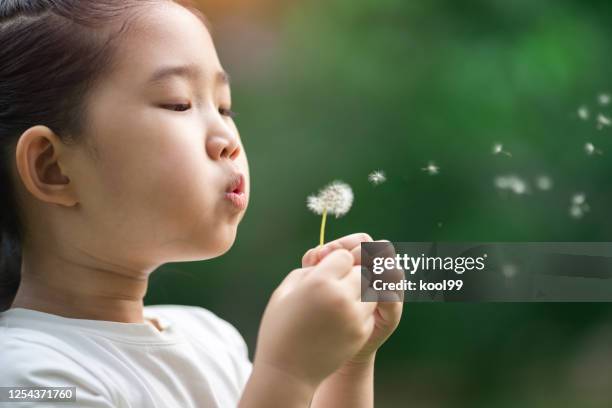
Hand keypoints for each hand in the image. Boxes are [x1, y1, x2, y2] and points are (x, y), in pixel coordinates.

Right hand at [252, 248, 376, 389]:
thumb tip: (327, 258)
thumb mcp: (285, 290)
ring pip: (370, 288)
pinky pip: (369, 308)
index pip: (343, 255)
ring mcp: (354, 316)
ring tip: (342, 295)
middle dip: (351, 272)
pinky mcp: (361, 332)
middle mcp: (341, 296)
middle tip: (338, 280)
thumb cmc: (280, 327)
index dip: (335, 259)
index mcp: (319, 282)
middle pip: (360, 270)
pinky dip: (361, 306)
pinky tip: (344, 313)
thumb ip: (309, 269)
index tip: (326, 268)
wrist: (286, 372)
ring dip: (359, 288)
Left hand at [302, 233, 403, 363]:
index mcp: (362, 260)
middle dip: (360, 255)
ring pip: (392, 270)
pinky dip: (378, 294)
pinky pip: (392, 297)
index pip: (361, 241)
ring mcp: (389, 290)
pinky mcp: (392, 311)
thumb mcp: (314, 282)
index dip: (344, 244)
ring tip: (347, 282)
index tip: (322, 255)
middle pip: (381, 249)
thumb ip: (314, 264)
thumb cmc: (322, 307)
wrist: (332, 344)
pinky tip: (357, 299)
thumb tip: (314, 254)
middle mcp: (379, 271)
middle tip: (337, 267)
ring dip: (373, 272)